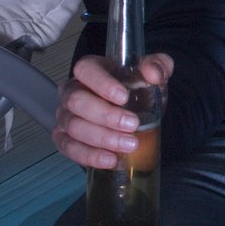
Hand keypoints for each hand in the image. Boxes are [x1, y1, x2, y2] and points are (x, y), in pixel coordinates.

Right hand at [54, 53, 172, 168]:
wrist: (139, 113)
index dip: (102, 84)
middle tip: (133, 124)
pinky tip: (111, 160)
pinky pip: (69, 148)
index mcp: (92, 70)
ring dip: (102, 138)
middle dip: (106, 116)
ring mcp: (66, 116)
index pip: (86, 70)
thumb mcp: (156, 72)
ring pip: (73, 127)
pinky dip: (89, 156)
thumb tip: (153, 73)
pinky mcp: (65, 138)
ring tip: (129, 144)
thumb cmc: (139, 89)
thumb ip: (159, 65)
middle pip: (76, 101)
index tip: (124, 98)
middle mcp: (72, 91)